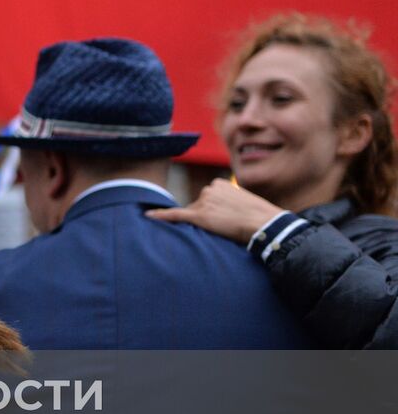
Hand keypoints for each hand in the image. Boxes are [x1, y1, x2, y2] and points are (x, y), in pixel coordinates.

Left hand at [145, 179, 281, 243]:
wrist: (265, 224)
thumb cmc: (260, 217)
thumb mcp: (244, 203)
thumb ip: (230, 203)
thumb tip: (225, 213)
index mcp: (219, 184)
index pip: (206, 199)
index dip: (213, 212)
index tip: (225, 219)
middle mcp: (208, 189)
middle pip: (197, 206)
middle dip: (207, 218)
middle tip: (227, 226)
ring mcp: (203, 202)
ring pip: (192, 215)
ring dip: (201, 224)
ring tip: (224, 229)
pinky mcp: (199, 216)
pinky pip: (175, 215)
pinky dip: (161, 216)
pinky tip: (148, 216)